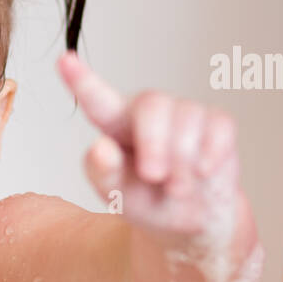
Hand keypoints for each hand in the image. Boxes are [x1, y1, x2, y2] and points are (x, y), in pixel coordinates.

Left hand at [57, 51, 240, 236]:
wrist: (190, 220)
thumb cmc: (147, 202)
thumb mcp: (119, 196)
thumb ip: (105, 174)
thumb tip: (100, 148)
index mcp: (115, 125)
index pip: (97, 101)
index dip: (82, 81)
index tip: (64, 61)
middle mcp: (148, 111)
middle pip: (152, 105)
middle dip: (155, 143)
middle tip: (153, 176)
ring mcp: (184, 113)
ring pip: (187, 118)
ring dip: (183, 162)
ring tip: (177, 189)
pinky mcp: (216, 122)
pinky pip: (218, 126)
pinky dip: (211, 154)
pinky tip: (204, 172)